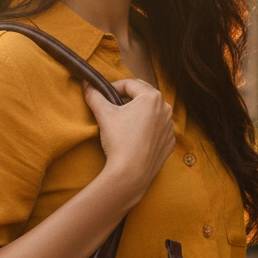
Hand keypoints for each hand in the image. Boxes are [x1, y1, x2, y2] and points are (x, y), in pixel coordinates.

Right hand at [83, 78, 174, 204]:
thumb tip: (87, 84)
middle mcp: (166, 108)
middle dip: (127, 98)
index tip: (103, 95)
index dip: (113, 87)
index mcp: (152, 97)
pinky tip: (134, 138)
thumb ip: (94, 95)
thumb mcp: (103, 114)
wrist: (131, 174)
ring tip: (123, 122)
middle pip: (142, 96)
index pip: (129, 84)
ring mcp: (170, 126)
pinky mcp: (170, 142)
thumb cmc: (119, 141)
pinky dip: (147, 129)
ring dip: (138, 113)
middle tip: (112, 107)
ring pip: (152, 113)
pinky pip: (157, 129)